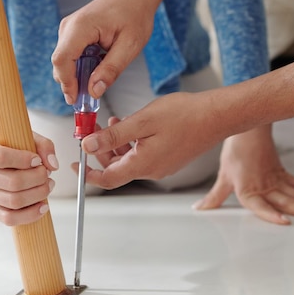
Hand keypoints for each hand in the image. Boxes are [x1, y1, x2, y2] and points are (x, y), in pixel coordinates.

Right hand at [0, 113, 58, 225]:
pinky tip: (43, 206)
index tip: (37, 160)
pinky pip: (9, 218)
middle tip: (47, 174)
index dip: (23, 160)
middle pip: (12, 182)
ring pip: (13, 201)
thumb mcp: (25, 137)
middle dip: (37, 179)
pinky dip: (30, 214)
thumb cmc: (11, 145)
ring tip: (48, 185)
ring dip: (38, 194)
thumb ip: (43, 146)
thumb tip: (53, 165)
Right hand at [51, 0, 155, 103]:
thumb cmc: (134, 15)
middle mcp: (69, 27)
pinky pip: (70, 56)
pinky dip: (79, 69)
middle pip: (59, 63)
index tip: (76, 100)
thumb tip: (94, 92)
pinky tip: (95, 72)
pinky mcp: (72, 34)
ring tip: (95, 85)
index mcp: (81, 27)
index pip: (62, 60)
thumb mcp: (129, 46)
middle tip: (88, 101)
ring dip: (76, 77)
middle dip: (71, 84)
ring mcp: (68, 29)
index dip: (66, 83)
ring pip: (63, 62)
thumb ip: (111, 70)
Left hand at [79, 92, 225, 188]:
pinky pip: (142, 155)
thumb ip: (113, 136)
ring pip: (129, 159)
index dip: (88, 174)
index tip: (76, 165)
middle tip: (93, 130)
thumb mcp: (142, 122)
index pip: (108, 179)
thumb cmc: (185, 115)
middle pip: (117, 168)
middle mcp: (152, 170)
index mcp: (143, 164)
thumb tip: (87, 146)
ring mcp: (162, 165)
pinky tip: (131, 125)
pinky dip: (131, 142)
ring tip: (113, 122)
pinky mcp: (169, 158)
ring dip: (116, 144)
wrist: (217, 116)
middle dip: (101, 151)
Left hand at [192, 126, 293, 224]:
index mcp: (248, 190)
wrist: (246, 131)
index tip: (285, 222)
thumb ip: (214, 197)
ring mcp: (277, 180)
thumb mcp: (223, 177)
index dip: (271, 214)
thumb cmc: (234, 154)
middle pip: (286, 200)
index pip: (260, 205)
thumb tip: (199, 209)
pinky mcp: (284, 174)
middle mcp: (265, 186)